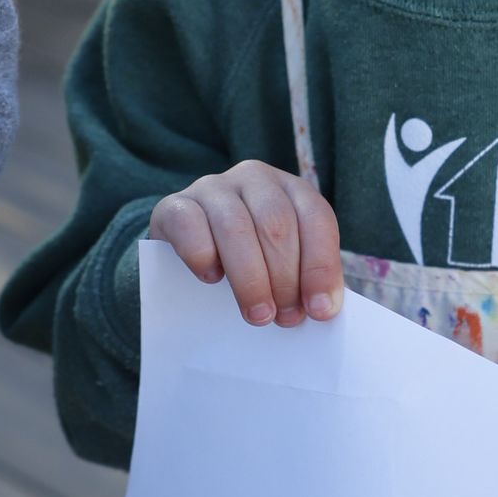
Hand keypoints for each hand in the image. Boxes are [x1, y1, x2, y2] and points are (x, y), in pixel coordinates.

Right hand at [148, 163, 344, 328]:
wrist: (189, 249)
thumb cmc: (250, 259)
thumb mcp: (283, 261)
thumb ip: (304, 277)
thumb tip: (323, 308)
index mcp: (291, 188)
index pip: (316, 219)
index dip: (320, 266)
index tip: (320, 310)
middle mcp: (254, 178)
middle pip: (277, 224)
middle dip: (285, 279)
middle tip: (285, 319)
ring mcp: (212, 187)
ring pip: (236, 227)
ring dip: (251, 279)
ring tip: (258, 314)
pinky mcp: (174, 204)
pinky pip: (190, 226)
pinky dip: (203, 257)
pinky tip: (212, 279)